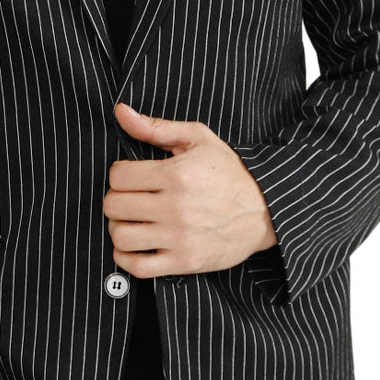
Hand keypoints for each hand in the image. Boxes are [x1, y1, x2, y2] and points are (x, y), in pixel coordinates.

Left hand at [105, 103, 276, 276]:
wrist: (266, 209)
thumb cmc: (230, 172)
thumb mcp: (198, 139)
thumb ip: (156, 128)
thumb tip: (121, 112)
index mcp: (177, 174)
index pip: (118, 177)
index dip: (119, 175)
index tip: (130, 177)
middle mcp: (176, 206)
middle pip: (114, 206)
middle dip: (117, 200)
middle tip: (130, 199)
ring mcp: (179, 236)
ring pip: (120, 236)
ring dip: (119, 228)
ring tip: (132, 221)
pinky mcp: (185, 261)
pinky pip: (138, 267)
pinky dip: (126, 258)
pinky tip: (134, 246)